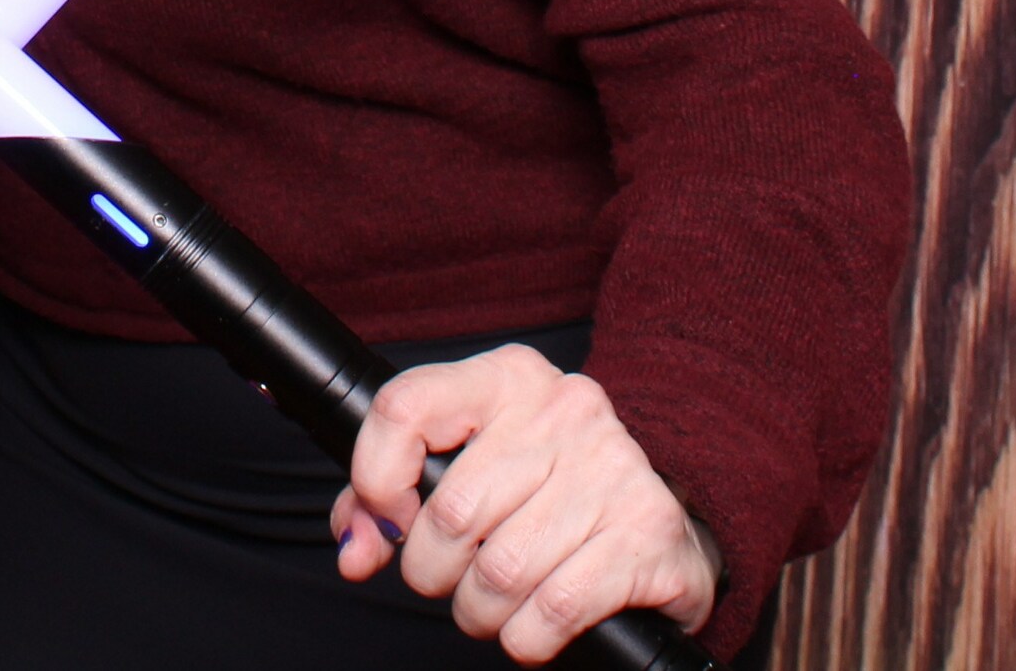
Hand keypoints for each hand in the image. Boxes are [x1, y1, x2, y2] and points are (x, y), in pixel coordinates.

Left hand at [329, 348, 719, 662]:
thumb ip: (390, 497)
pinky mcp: (646, 532)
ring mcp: (612, 467)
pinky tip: (532, 627)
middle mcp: (564, 409)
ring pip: (499, 572)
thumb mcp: (469, 469)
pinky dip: (526, 637)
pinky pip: (552, 610)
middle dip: (433, 571)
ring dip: (479, 612)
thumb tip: (355, 549)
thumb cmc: (546, 498)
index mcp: (507, 378)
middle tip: (451, 580)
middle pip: (451, 513)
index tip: (391, 521)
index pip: (405, 408)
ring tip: (490, 607)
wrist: (659, 533)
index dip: (376, 479)